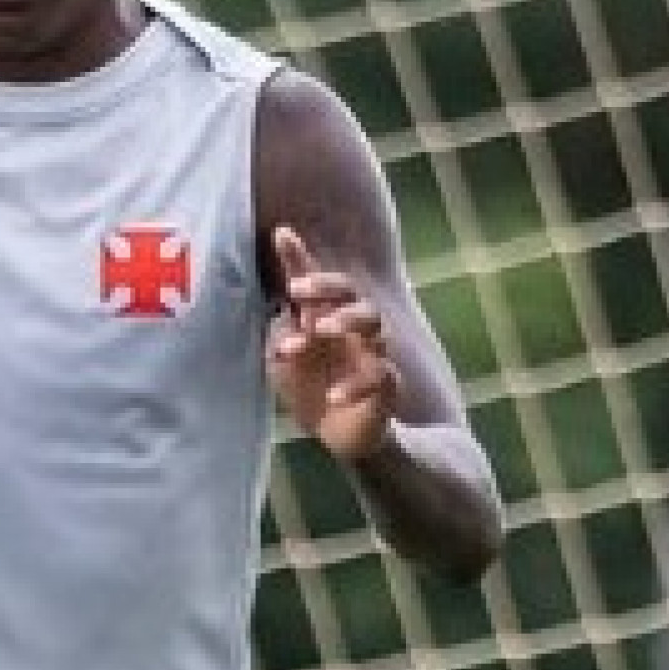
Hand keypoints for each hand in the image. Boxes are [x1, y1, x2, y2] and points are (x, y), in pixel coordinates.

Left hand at [267, 224, 400, 462]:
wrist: (339, 435)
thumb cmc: (312, 388)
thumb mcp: (286, 363)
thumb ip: (282, 335)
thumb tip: (280, 312)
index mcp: (325, 318)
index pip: (314, 283)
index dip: (299, 258)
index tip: (281, 234)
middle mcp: (353, 328)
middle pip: (351, 292)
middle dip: (326, 285)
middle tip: (297, 290)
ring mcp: (373, 352)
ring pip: (375, 322)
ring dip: (346, 320)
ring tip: (320, 329)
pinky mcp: (388, 385)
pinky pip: (382, 375)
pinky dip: (357, 385)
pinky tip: (333, 396)